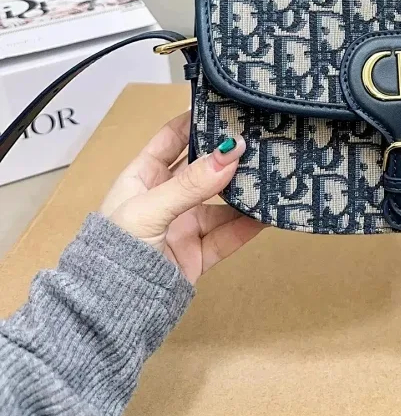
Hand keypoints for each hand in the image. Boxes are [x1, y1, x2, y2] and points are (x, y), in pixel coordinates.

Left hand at [100, 111, 261, 284]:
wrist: (111, 309)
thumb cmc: (116, 249)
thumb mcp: (150, 208)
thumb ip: (192, 183)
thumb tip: (231, 151)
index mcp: (143, 177)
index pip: (172, 137)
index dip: (196, 120)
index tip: (226, 106)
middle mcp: (165, 196)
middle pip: (202, 168)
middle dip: (228, 155)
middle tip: (261, 137)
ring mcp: (183, 224)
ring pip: (221, 202)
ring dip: (244, 190)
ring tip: (273, 174)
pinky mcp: (198, 253)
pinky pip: (228, 235)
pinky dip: (249, 225)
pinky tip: (269, 213)